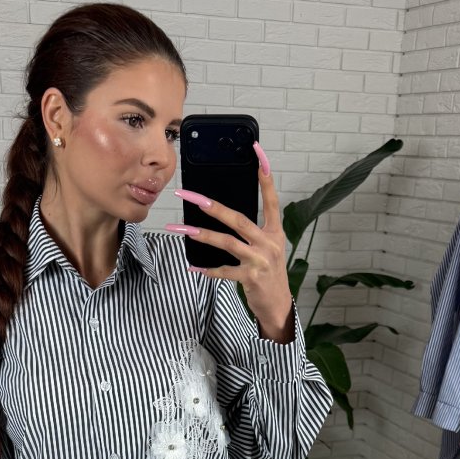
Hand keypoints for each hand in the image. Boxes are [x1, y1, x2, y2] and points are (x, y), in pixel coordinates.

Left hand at [166, 142, 293, 337]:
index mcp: (274, 232)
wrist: (278, 305)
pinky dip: (207, 269)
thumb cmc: (268, 273)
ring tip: (181, 229)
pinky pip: (224, 271)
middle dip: (212, 206)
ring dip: (202, 235)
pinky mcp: (250, 279)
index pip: (271, 199)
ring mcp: (260, 260)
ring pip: (227, 243)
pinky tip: (192, 266)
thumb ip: (252, 231)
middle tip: (190, 196)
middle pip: (238, 219)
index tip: (257, 153)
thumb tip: (225, 214)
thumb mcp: (267, 247)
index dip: (265, 176)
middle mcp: (269, 243)